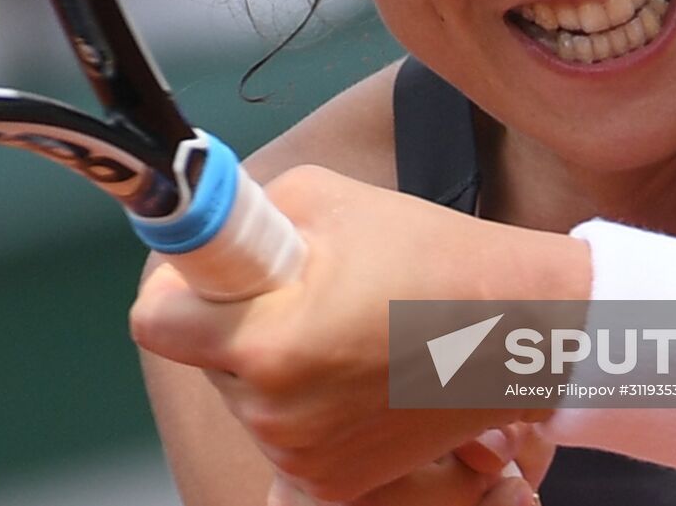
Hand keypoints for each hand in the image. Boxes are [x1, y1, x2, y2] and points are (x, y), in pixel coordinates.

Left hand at [131, 165, 583, 500]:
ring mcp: (301, 457)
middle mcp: (274, 414)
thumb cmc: (431, 254)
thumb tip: (194, 223)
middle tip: (302, 291)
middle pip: (202, 357)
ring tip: (342, 328)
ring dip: (270, 363)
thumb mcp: (323, 197)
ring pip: (241, 395)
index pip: (155, 321)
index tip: (204, 273)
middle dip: (236, 322)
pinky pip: (280, 432)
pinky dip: (302, 402)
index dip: (177, 286)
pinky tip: (352, 370)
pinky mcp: (330, 483)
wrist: (520, 326)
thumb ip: (243, 216)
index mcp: (267, 343)